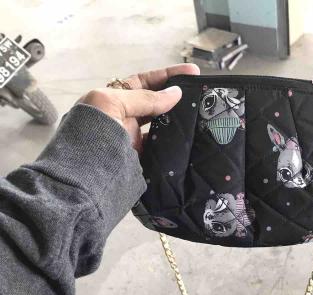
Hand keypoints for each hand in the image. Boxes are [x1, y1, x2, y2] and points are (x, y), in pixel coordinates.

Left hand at [77, 63, 199, 152]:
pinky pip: (161, 147)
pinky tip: (188, 137)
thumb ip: (145, 98)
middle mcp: (125, 117)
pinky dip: (174, 142)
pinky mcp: (141, 157)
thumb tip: (176, 93)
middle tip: (200, 94)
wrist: (82, 174)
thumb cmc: (91, 131)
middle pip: (155, 103)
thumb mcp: (112, 103)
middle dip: (176, 97)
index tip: (192, 73)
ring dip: (178, 119)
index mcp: (114, 99)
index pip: (144, 82)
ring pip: (161, 125)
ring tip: (200, 114)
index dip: (167, 76)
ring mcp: (134, 138)